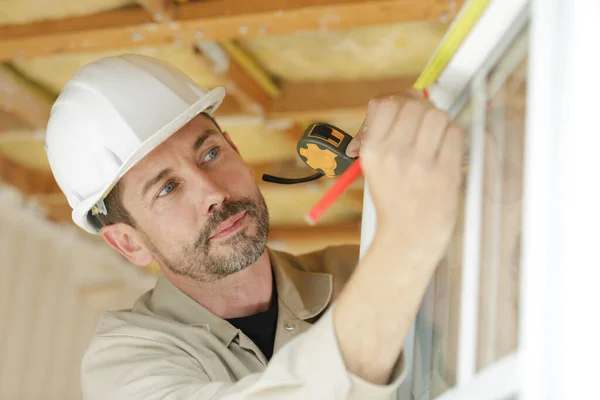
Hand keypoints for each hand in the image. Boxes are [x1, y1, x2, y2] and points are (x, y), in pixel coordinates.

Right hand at [351, 91, 464, 262]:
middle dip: (421, 108)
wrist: (409, 236)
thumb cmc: (393, 200)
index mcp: (372, 151)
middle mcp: (393, 155)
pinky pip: (455, 133)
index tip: (404, 106)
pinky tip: (446, 148)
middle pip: (413, 105)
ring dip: (439, 120)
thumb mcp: (372, 168)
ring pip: (436, 116)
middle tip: (424, 122)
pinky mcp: (445, 173)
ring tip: (435, 136)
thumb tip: (388, 101)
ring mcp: (420, 164)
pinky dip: (453, 135)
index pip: (384, 103)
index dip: (398, 99)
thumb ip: (377, 135)